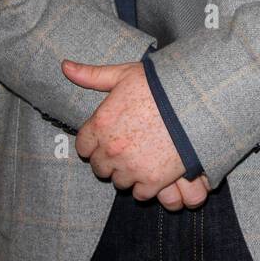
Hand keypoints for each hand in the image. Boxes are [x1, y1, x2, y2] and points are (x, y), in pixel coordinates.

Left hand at [61, 57, 208, 205]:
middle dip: (110, 159)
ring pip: (119, 182)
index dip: (94, 144)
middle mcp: (112, 149)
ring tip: (141, 158)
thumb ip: (92, 75)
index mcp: (101, 124)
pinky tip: (153, 170)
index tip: (106, 140)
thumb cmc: (160, 85)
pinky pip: (139, 193)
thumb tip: (65, 66)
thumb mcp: (124, 74)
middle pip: (100, 167)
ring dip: (127, 173)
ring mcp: (132, 167)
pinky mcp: (153, 180)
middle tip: (126, 149)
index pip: (84, 146)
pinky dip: (145, 185)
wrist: (194, 102)